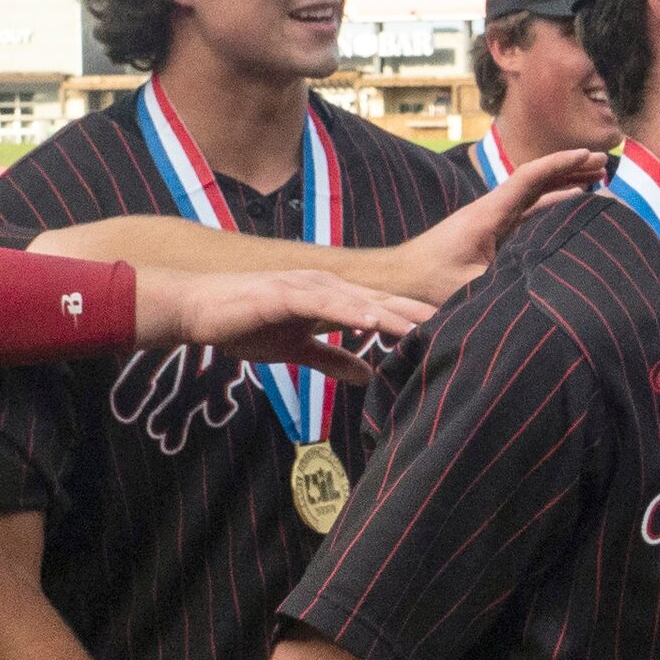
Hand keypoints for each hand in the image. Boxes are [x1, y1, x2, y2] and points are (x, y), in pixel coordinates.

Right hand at [133, 267, 434, 385]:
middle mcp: (326, 285)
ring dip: (396, 313)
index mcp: (332, 298)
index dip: (417, 323)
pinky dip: (352, 311)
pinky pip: (325, 303)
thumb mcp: (295, 349)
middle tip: (463, 324)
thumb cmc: (242, 325)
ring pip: (362, 300)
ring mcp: (307, 285)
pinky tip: (375, 321)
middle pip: (383, 301)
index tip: (454, 335)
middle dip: (421, 314)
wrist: (197, 309)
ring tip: (431, 326)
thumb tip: (367, 374)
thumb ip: (332, 358)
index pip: (383, 311)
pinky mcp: (285, 292)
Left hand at [386, 147, 608, 303]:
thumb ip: (502, 280)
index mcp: (488, 214)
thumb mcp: (467, 286)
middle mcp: (491, 211)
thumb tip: (540, 285)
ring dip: (562, 185)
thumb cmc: (424, 282)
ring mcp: (490, 221)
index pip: (529, 179)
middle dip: (569, 169)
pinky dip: (550, 206)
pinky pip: (527, 214)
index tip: (588, 156)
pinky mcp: (488, 235)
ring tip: (595, 179)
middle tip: (603, 164)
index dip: (560, 165)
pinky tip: (569, 208)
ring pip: (533, 196)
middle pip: (536, 181)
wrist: (394, 279)